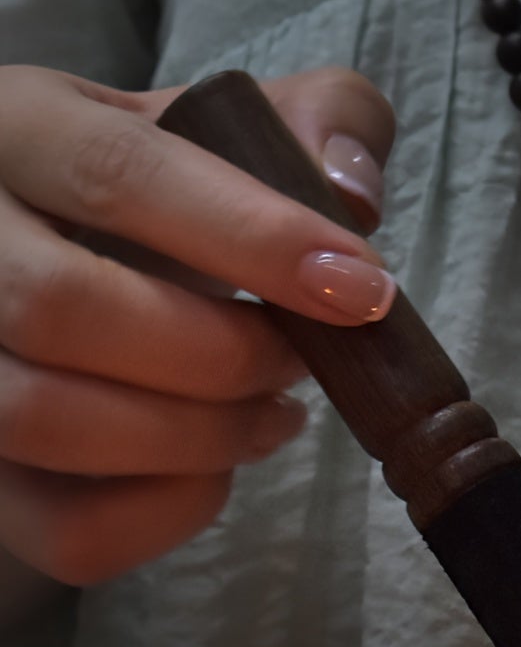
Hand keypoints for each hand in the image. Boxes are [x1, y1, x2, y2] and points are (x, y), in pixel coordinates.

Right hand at [0, 64, 395, 587]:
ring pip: (45, 420)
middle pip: (61, 308)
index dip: (252, 237)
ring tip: (274, 414)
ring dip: (200, 436)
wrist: (75, 265)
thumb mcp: (232, 126)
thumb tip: (349, 189)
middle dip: (220, 354)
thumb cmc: (165, 197)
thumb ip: (320, 119)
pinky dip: (173, 511)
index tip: (360, 289)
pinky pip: (67, 527)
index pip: (119, 171)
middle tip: (297, 360)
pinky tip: (216, 467)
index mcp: (18, 126)